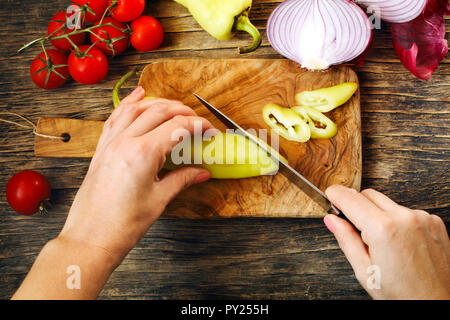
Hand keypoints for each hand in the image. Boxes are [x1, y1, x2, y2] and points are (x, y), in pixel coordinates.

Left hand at [59, 87, 213, 263]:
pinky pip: (116, 117)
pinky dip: (129, 104)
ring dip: (158, 103)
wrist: (91, 238)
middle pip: (159, 111)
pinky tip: (138, 96)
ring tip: (174, 106)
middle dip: (182, 111)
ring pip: (136, 108)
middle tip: (197, 121)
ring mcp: (110, 143)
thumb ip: (182, 179)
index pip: (177, 127)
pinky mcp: (102, 149)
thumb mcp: (159, 200)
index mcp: (143, 153)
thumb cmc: (122, 224)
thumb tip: (201, 172)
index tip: (210, 131)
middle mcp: (125, 141)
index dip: (199, 125)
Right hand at [324, 185, 449, 299]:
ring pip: (387, 203)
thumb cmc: (403, 295)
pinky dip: (397, 220)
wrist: (437, 304)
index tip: (330, 194)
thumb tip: (332, 220)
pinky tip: (398, 242)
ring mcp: (422, 218)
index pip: (351, 200)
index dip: (336, 195)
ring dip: (377, 214)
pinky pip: (406, 212)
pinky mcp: (434, 222)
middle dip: (356, 205)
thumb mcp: (364, 271)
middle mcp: (404, 218)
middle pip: (368, 195)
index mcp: (382, 230)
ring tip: (381, 242)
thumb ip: (346, 239)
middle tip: (353, 226)